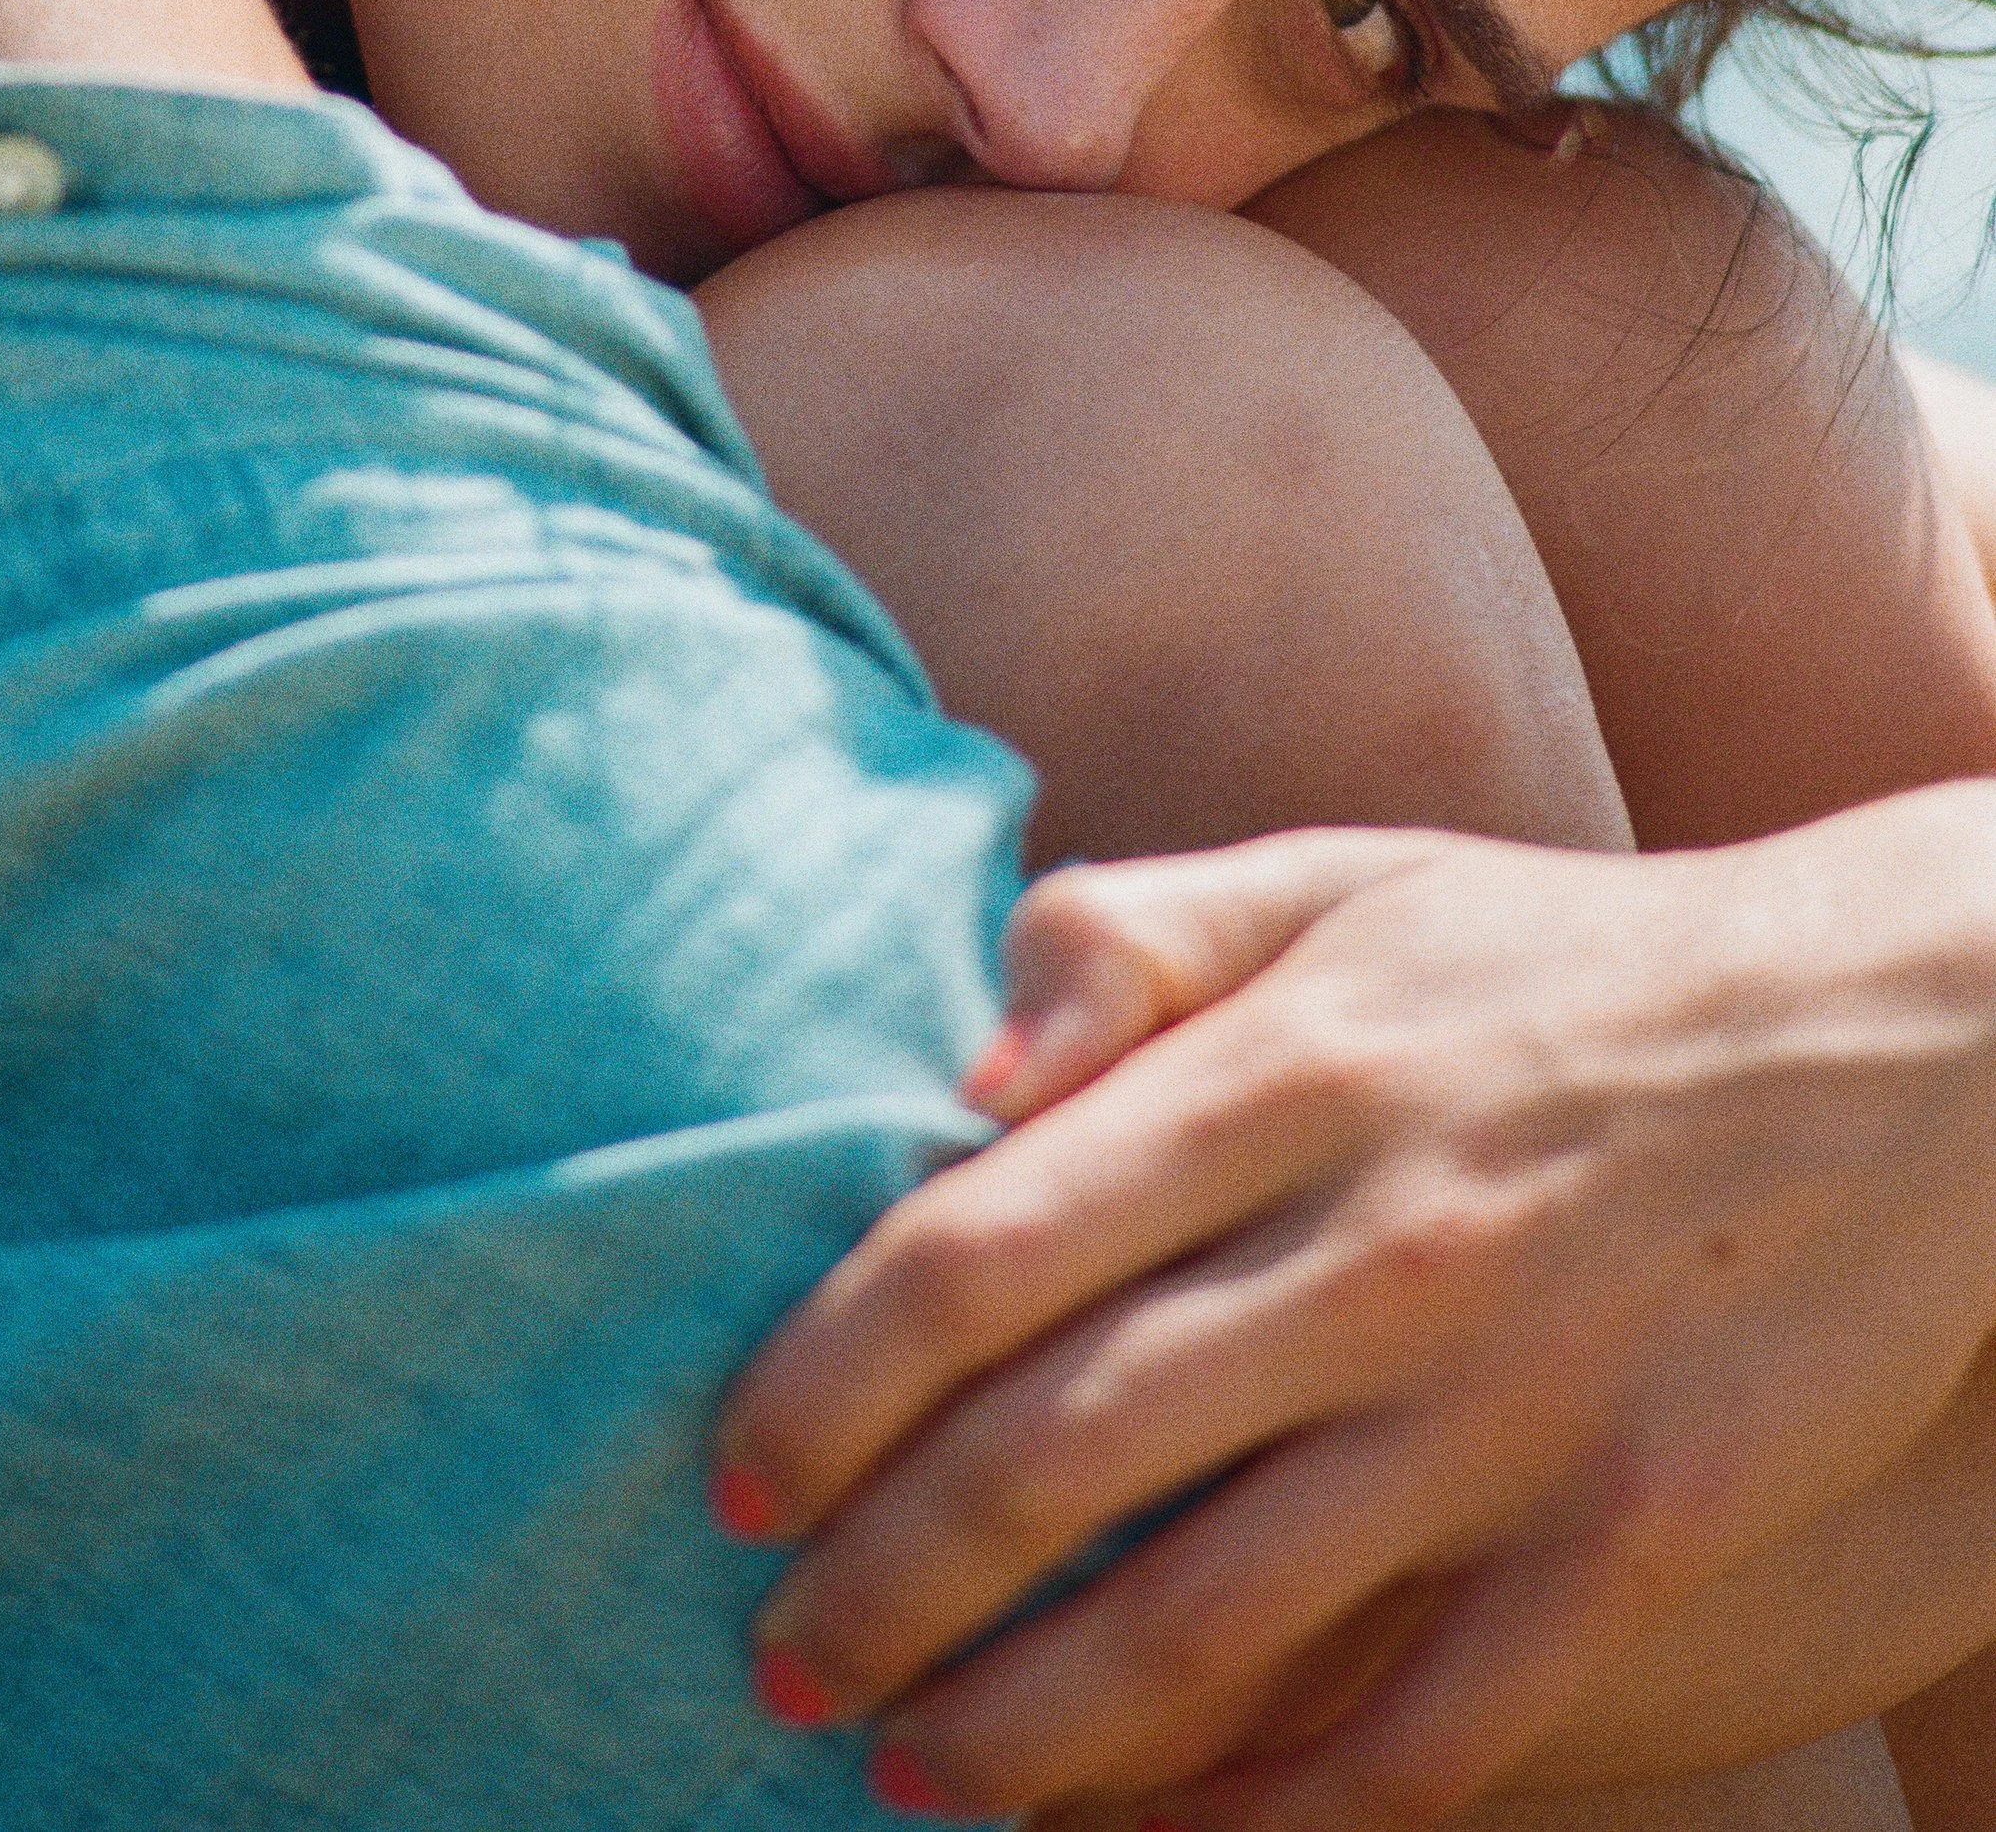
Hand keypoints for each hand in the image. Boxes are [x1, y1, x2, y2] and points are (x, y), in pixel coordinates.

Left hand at [712, 794, 1995, 1827]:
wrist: (1900, 1035)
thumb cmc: (1559, 960)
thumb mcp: (1340, 877)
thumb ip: (1126, 938)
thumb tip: (952, 1070)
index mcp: (1285, 1069)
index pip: (976, 1254)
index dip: (824, 1382)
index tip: (735, 1472)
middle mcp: (1380, 1248)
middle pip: (1058, 1461)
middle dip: (881, 1592)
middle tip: (779, 1664)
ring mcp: (1515, 1412)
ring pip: (1208, 1628)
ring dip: (1026, 1735)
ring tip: (912, 1780)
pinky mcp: (1639, 1539)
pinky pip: (1421, 1732)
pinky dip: (1268, 1815)